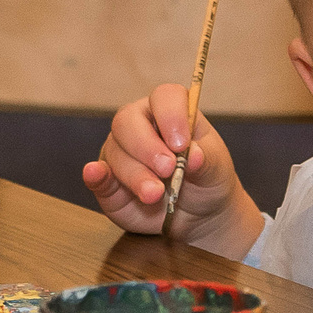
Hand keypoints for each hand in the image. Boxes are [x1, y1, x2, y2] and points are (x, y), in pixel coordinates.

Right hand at [81, 83, 262, 257]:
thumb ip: (207, 160)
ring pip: (116, 152)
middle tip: (168, 168)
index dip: (171, 115)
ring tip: (156, 194)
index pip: (165, 97)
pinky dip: (95, 175)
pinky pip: (95, 175)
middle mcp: (140, 126)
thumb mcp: (217, 169)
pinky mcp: (107, 181)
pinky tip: (95, 174)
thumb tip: (194, 155)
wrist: (200, 215)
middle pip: (128, 121)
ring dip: (136, 174)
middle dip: (147, 146)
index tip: (182, 144)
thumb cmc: (207, 180)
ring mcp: (120, 152)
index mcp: (171, 113)